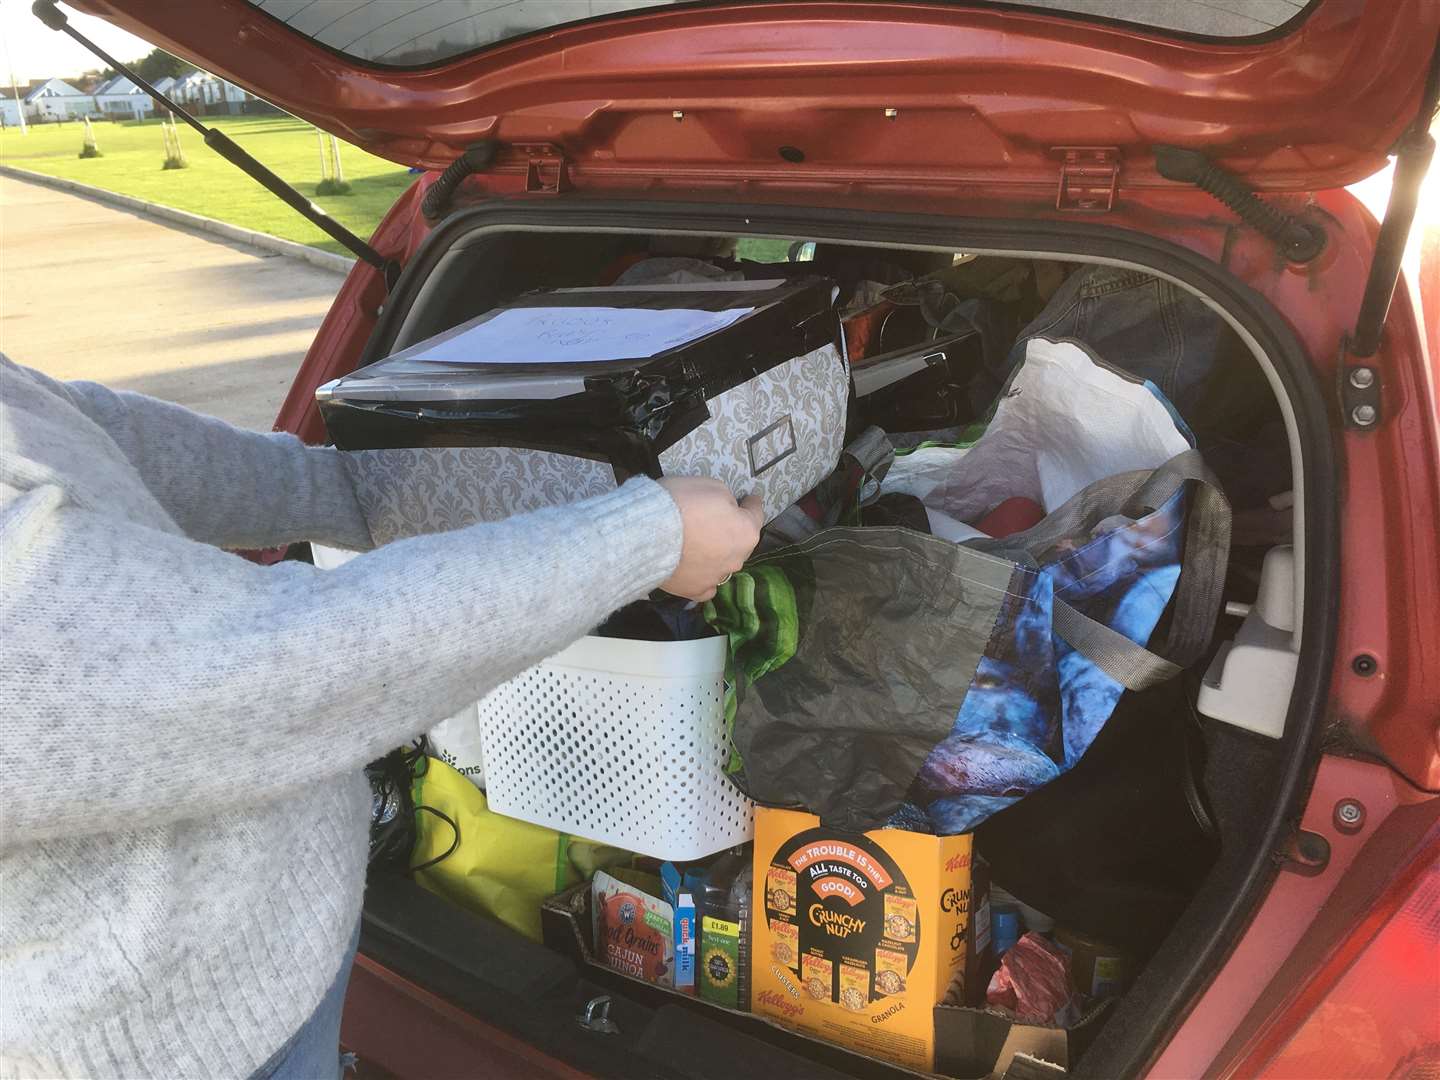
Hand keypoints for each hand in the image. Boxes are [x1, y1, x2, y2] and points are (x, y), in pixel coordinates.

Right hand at [657, 477, 763, 601]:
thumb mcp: (711, 486)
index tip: (750, 500)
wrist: (646, 534)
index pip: (755, 513)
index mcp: (746, 531)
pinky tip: (697, 571)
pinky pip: (706, 586)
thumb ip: (726, 499)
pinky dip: (704, 577)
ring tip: (698, 545)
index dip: (751, 504)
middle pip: (740, 541)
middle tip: (714, 520)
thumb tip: (727, 510)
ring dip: (717, 554)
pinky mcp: (695, 591)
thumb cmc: (681, 503)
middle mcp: (737, 558)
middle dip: (732, 530)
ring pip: (724, 564)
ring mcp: (717, 577)